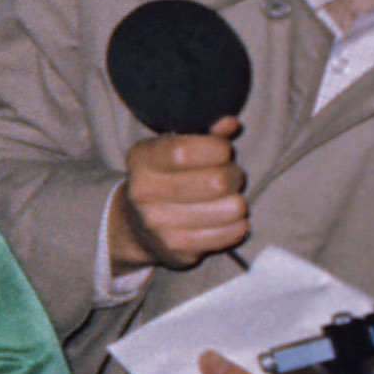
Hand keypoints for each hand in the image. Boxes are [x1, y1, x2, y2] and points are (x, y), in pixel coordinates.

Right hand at [107, 118, 248, 271]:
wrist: (135, 226)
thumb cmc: (166, 177)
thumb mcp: (177, 147)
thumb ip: (206, 133)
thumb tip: (231, 123)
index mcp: (141, 160)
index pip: (184, 151)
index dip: (218, 149)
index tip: (222, 151)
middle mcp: (143, 193)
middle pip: (218, 181)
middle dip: (235, 175)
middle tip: (228, 176)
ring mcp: (159, 225)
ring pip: (233, 207)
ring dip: (238, 201)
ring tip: (224, 199)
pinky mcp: (178, 250)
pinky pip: (233, 232)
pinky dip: (237, 224)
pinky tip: (223, 219)